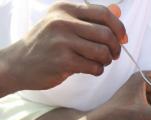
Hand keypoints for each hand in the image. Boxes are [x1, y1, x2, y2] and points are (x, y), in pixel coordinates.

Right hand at [0, 2, 126, 92]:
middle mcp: (63, 21)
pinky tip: (92, 70)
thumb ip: (90, 18)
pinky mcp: (62, 61)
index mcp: (66, 8)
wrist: (18, 63)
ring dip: (106, 61)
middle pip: (106, 34)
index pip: (104, 13)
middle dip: (116, 48)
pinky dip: (98, 70)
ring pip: (102, 51)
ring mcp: (62, 41)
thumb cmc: (46, 44)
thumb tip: (118, 10)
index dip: (119, 27)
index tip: (123, 39)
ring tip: (100, 63)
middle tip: (113, 55)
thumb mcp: (63, 23)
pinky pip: (94, 66)